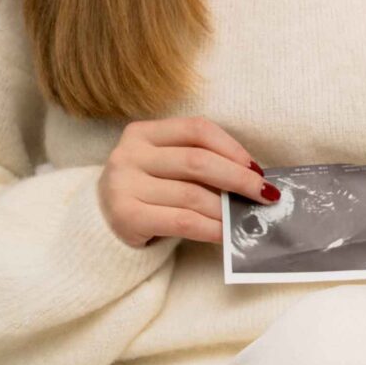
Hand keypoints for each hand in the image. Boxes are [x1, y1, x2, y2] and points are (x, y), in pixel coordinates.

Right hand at [98, 117, 280, 248]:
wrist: (100, 227)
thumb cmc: (145, 193)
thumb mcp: (163, 168)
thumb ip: (196, 165)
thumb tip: (252, 178)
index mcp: (142, 133)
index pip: (196, 129)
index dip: (231, 147)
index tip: (256, 168)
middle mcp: (129, 155)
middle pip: (197, 162)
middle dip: (238, 179)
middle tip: (264, 194)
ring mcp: (124, 185)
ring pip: (192, 195)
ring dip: (227, 209)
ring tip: (246, 217)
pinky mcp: (126, 217)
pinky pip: (182, 221)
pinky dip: (210, 229)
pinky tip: (225, 234)